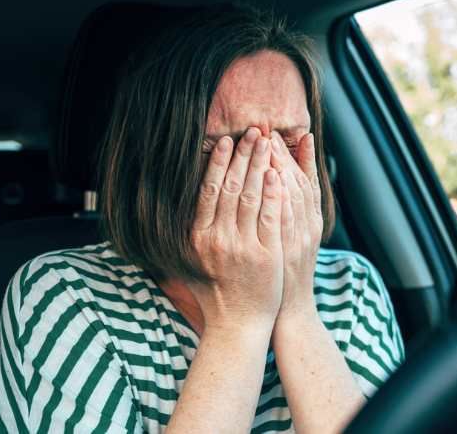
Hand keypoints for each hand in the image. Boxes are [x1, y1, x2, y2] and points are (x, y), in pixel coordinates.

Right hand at [188, 127, 285, 335]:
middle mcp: (217, 239)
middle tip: (252, 131)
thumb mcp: (191, 261)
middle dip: (243, 155)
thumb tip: (179, 203)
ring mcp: (241, 246)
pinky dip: (273, 192)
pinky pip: (269, 216)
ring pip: (250, 196)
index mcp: (197, 237)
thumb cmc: (214, 292)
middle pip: (230, 187)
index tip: (225, 142)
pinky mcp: (265, 255)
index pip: (207, 191)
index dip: (217, 163)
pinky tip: (277, 172)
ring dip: (259, 164)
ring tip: (267, 142)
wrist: (238, 324)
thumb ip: (189, 233)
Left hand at [269, 131, 323, 321]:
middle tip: (267, 130)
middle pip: (295, 183)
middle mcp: (306, 229)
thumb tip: (276, 182)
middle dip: (281, 155)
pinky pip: (281, 218)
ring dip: (277, 167)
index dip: (297, 156)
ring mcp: (295, 240)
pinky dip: (278, 196)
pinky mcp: (281, 252)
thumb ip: (284, 213)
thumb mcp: (288, 241)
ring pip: (290, 195)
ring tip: (264, 142)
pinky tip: (273, 176)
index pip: (305, 182)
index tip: (286, 133)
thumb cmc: (281, 276)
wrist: (285, 314)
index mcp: (310, 224)